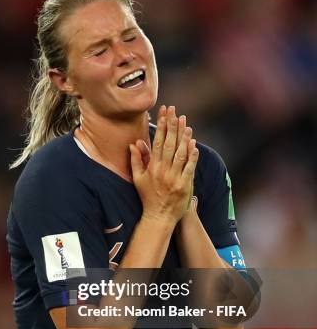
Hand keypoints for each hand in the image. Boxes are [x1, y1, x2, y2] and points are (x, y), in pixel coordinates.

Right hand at [129, 106, 198, 225]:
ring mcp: (174, 178)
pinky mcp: (184, 185)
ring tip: (186, 123)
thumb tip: (134, 143)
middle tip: (175, 111)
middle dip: (172, 126)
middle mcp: (163, 171)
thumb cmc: (148, 196)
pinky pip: (189, 168)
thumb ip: (136, 160)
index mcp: (152, 167)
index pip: (157, 142)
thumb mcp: (137, 178)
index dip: (161, 126)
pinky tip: (194, 144)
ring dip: (183, 138)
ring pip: (180, 154)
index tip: (164, 113)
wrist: (158, 216)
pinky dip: (192, 156)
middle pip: (168, 144)